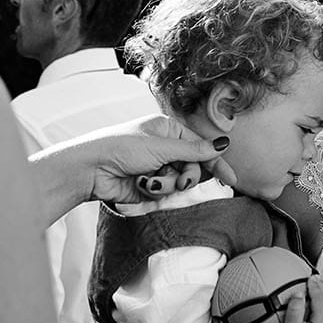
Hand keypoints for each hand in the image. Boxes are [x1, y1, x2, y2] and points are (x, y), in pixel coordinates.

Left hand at [29, 113, 236, 224]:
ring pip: (178, 182)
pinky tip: (140, 184)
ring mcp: (156, 166)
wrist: (91, 169)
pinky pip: (164, 192)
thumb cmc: (121, 147)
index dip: (216, 162)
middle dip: (186, 176)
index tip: (231, 180)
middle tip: (180, 181)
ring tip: (150, 181)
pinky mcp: (147, 184)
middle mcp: (164, 147)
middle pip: (192, 167)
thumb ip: (194, 151)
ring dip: (166, 184)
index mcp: (168, 130)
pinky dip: (154, 190)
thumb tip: (222, 144)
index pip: (200, 147)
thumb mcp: (162, 147)